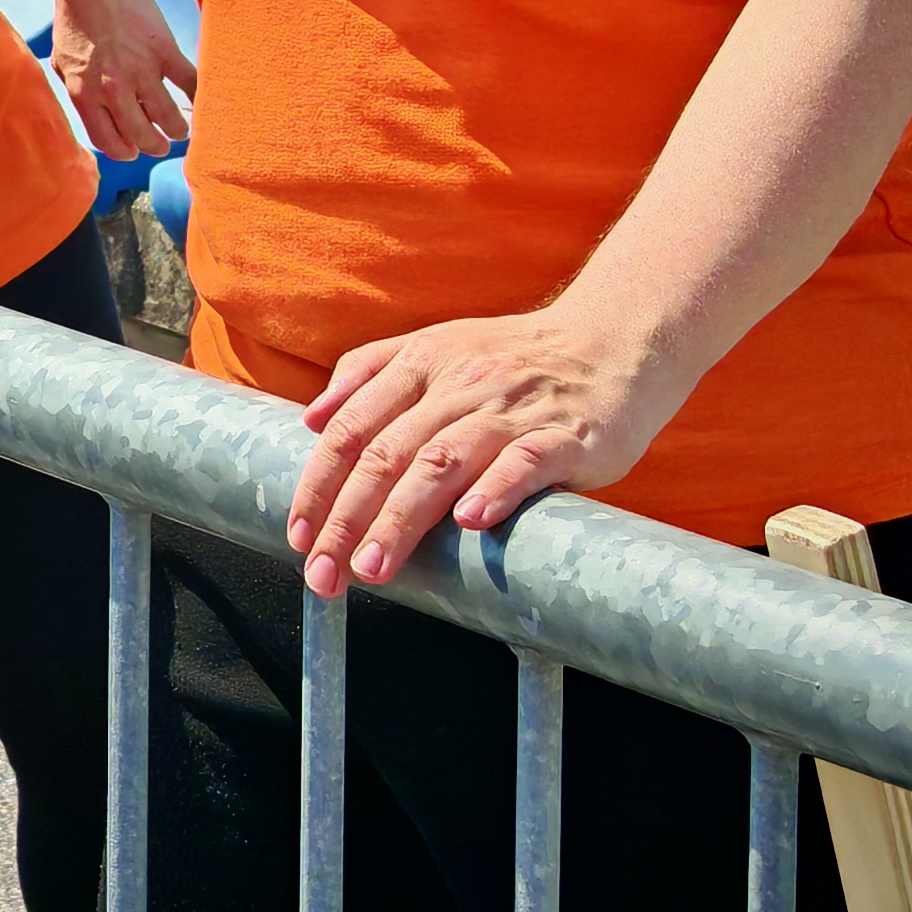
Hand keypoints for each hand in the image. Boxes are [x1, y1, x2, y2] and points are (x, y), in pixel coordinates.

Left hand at [48, 0, 194, 160]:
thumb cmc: (74, 22)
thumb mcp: (62, 64)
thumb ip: (77, 92)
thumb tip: (93, 115)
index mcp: (85, 94)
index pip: (109, 141)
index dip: (123, 151)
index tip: (132, 150)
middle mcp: (114, 89)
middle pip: (141, 136)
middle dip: (153, 146)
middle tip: (160, 145)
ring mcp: (142, 71)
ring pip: (169, 117)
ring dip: (177, 130)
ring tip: (179, 131)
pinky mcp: (164, 51)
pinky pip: (189, 82)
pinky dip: (198, 96)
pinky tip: (200, 102)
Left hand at [284, 308, 688, 596]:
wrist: (614, 339)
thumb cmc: (515, 358)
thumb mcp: (435, 348)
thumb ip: (369, 374)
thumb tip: (313, 420)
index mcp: (420, 365)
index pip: (352, 429)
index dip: (319, 483)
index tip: (297, 536)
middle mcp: (458, 384)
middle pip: (388, 454)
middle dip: (347, 517)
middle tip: (323, 572)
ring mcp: (512, 408)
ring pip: (444, 461)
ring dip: (402, 518)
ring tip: (372, 565)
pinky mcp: (567, 434)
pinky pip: (526, 460)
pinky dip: (496, 489)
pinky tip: (471, 523)